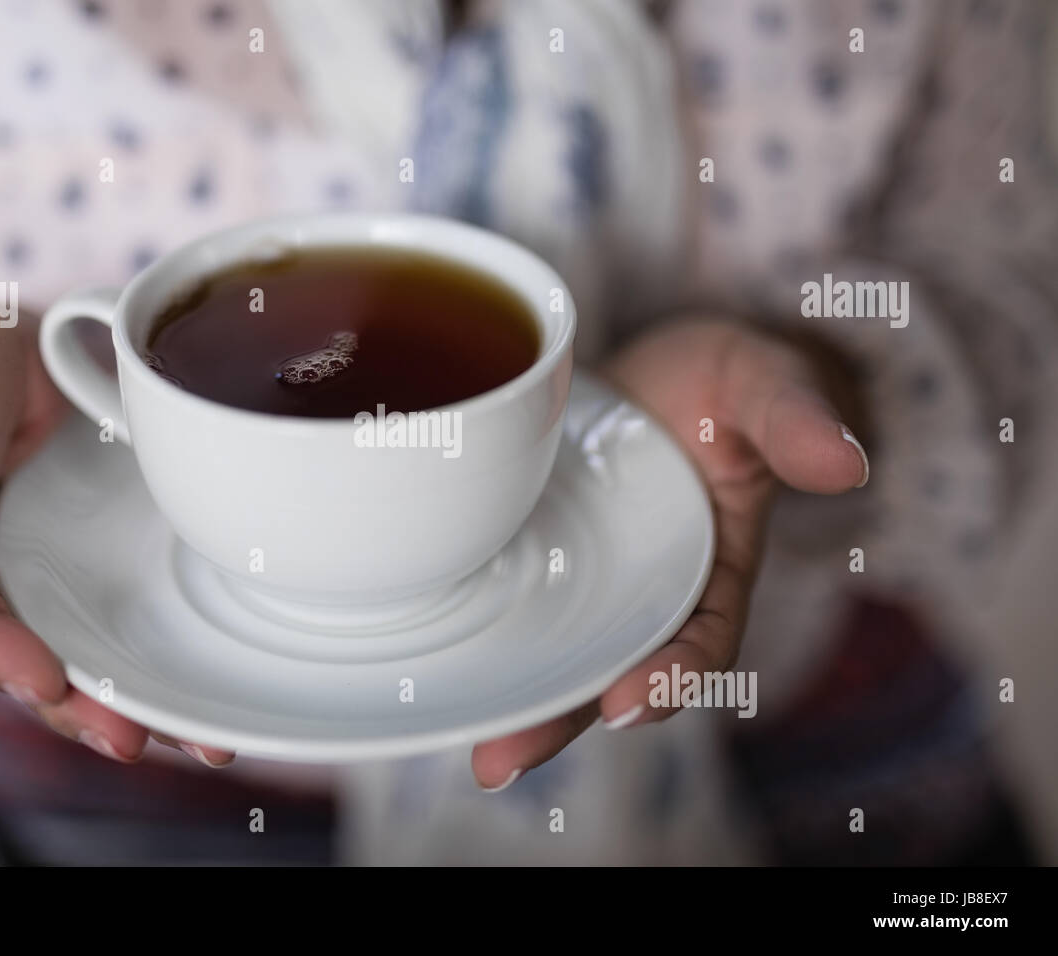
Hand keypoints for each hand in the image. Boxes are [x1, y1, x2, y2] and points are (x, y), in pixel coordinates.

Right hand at [0, 319, 235, 766]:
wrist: (25, 358)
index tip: (42, 680)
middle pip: (26, 657)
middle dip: (76, 708)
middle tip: (128, 739)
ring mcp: (51, 582)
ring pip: (85, 657)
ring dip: (134, 706)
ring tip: (197, 743)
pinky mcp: (102, 575)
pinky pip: (129, 626)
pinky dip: (167, 666)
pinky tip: (214, 701)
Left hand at [470, 318, 867, 789]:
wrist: (654, 366)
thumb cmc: (720, 381)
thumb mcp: (761, 383)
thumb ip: (794, 420)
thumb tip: (845, 463)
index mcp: (713, 566)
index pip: (703, 637)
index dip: (674, 674)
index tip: (629, 698)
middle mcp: (646, 590)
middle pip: (609, 668)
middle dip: (562, 719)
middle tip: (504, 760)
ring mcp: (587, 576)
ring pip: (552, 651)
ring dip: (511, 701)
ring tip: (468, 749)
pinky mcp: (535, 554)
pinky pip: (508, 602)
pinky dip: (476, 635)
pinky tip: (427, 659)